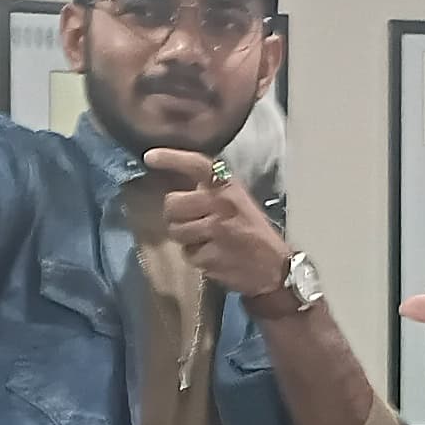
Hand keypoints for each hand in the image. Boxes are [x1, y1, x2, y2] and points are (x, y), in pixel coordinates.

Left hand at [143, 151, 295, 300]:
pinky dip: (197, 259)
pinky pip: (188, 255)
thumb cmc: (252, 231)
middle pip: (172, 204)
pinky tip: (214, 256)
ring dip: (186, 239)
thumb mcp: (238, 201)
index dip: (171, 158)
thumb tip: (175, 191)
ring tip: (207, 241)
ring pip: (176, 231)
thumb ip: (211, 192)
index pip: (197, 165)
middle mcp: (221, 204)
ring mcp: (217, 230)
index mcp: (228, 187)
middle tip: (191, 223)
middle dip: (175, 217)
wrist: (275, 267)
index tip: (150, 157)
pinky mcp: (213, 256)